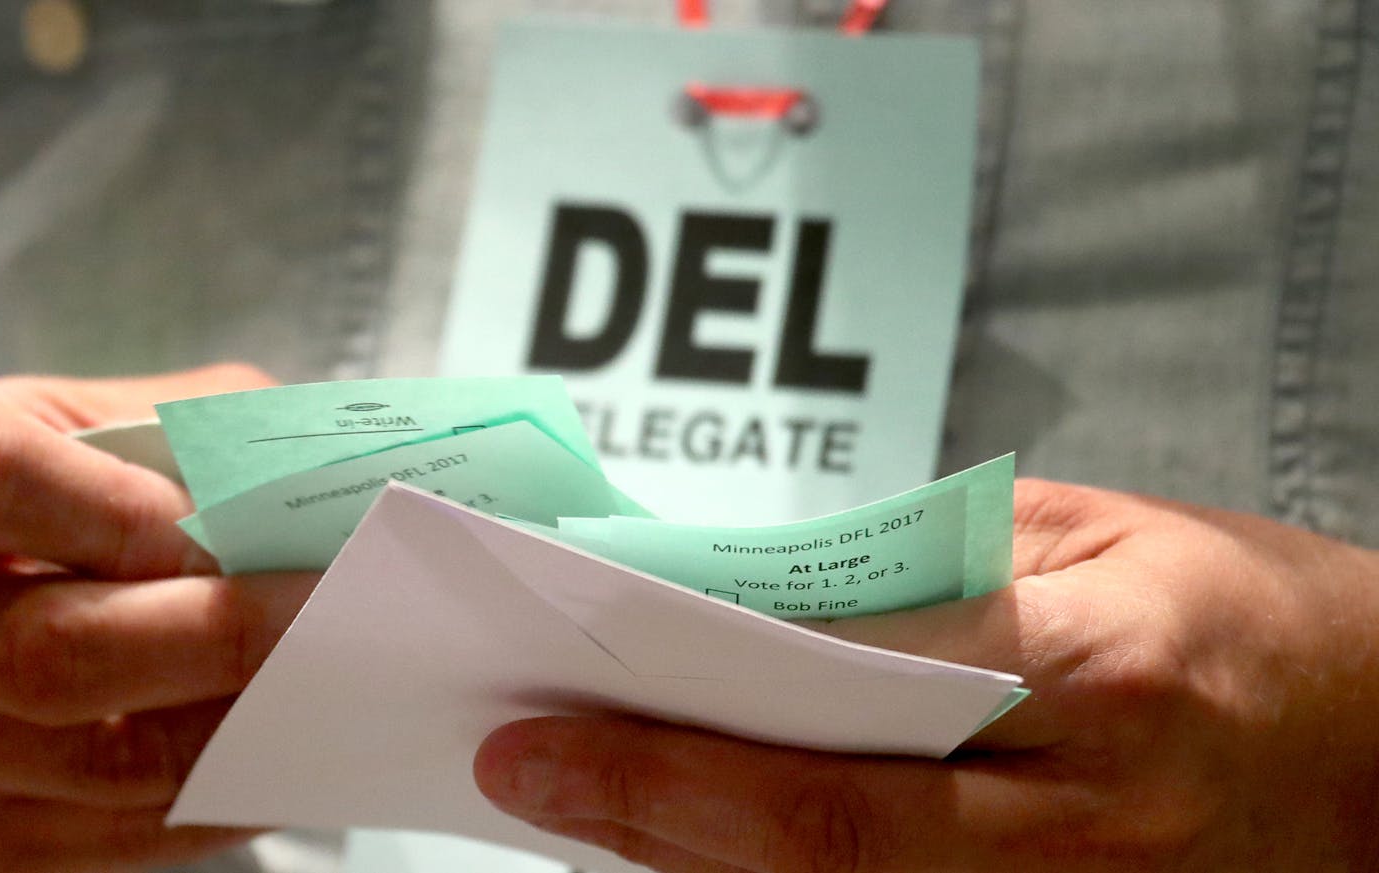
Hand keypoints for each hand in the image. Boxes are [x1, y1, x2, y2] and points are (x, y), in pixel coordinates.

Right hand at [0, 365, 319, 871]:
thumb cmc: (44, 481)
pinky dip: (222, 796)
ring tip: (346, 679)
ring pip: (104, 763)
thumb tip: (332, 490)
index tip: (245, 528)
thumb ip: (192, 436)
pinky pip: (112, 840)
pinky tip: (287, 748)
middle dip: (232, 635)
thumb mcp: (91, 421)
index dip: (128, 512)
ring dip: (251, 723)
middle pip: (57, 654)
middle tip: (346, 611)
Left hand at [475, 479, 1378, 871]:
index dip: (695, 696)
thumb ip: (938, 565)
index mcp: (1103, 667)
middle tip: (525, 764)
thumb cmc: (1249, 613)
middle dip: (655, 804)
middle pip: (829, 828)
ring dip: (694, 861)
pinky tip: (694, 852)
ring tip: (580, 808)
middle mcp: (1089, 813)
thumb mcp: (1110, 534)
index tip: (566, 685)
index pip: (855, 681)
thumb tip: (772, 591)